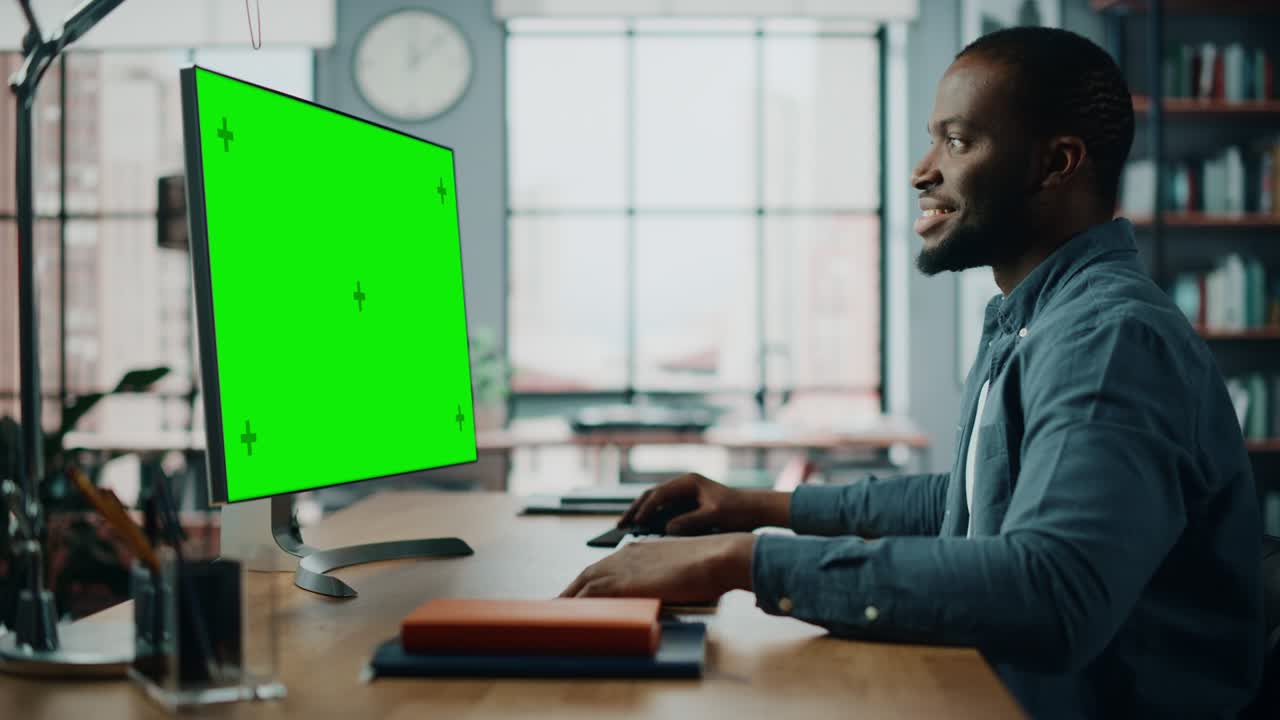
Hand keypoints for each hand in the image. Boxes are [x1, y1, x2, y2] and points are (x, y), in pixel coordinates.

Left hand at [560, 534, 755, 601]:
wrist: (716, 557)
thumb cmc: (708, 565)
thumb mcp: (678, 566)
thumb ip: (663, 575)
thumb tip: (663, 588)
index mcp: (637, 548)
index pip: (604, 565)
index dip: (589, 580)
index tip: (579, 592)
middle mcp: (625, 554)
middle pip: (588, 573)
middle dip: (572, 589)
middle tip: (557, 605)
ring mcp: (624, 567)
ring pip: (585, 584)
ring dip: (569, 598)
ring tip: (556, 613)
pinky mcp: (626, 583)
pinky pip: (592, 595)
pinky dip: (578, 605)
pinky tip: (571, 616)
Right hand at [619, 473, 789, 534]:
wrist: (756, 510)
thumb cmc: (738, 511)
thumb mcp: (714, 517)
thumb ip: (690, 522)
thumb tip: (666, 529)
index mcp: (689, 482)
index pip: (660, 493)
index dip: (646, 508)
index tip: (636, 522)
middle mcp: (684, 485)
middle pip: (652, 495)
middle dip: (635, 509)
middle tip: (619, 524)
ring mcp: (684, 494)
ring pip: (655, 502)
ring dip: (640, 514)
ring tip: (624, 528)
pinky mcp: (687, 505)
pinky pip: (663, 510)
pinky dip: (651, 519)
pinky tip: (642, 531)